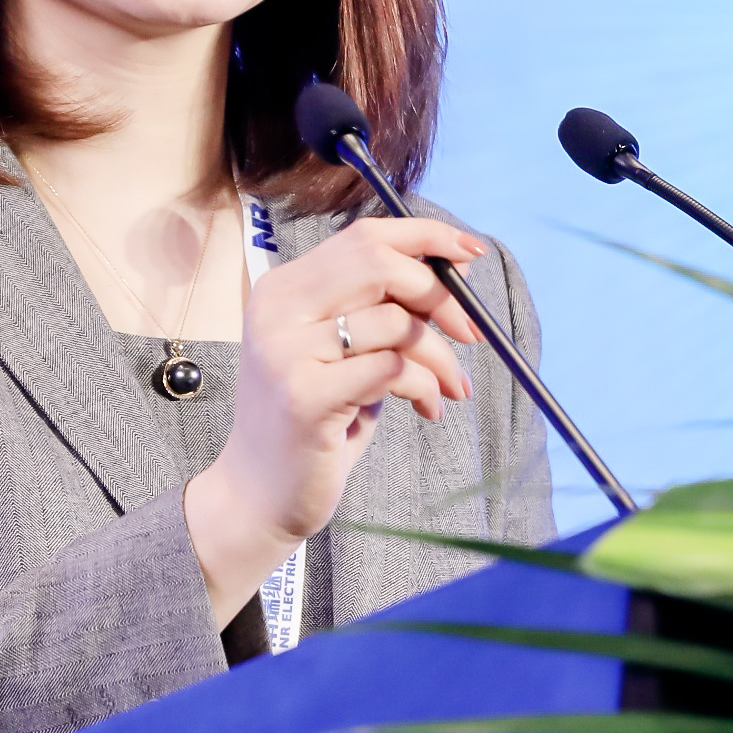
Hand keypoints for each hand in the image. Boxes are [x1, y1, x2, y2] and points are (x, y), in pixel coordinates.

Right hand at [182, 215, 482, 623]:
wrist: (258, 495)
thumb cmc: (314, 422)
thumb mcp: (343, 353)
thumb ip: (380, 310)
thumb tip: (452, 270)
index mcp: (284, 289)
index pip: (365, 237)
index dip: (427, 238)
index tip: (473, 254)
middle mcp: (277, 309)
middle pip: (382, 265)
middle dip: (442, 297)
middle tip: (471, 334)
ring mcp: (285, 351)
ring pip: (397, 323)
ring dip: (441, 359)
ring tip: (448, 389)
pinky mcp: (304, 395)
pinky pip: (392, 369)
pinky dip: (424, 386)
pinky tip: (427, 409)